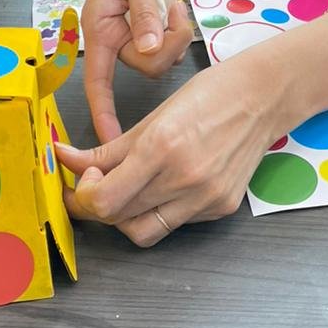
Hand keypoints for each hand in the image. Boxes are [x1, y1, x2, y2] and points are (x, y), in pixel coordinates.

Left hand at [58, 47, 284, 246]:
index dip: (82, 196)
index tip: (80, 179)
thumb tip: (64, 158)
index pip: (104, 199)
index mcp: (162, 147)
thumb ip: (106, 148)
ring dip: (124, 216)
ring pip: (143, 232)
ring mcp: (205, 199)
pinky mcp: (219, 209)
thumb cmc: (209, 95)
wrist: (263, 97)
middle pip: (118, 218)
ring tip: (125, 190)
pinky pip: (174, 224)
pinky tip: (162, 186)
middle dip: (96, 204)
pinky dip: (158, 211)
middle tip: (92, 185)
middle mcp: (184, 179)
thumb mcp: (152, 116)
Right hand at [82, 0, 195, 141]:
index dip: (102, 112)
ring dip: (177, 33)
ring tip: (173, 3)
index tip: (109, 142)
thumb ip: (144, 13)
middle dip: (167, 44)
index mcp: (101, 30)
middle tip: (173, 12)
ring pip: (163, 59)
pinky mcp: (153, 32)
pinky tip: (176, 6)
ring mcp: (135, 37)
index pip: (97, 81)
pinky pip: (173, 48)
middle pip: (146, 67)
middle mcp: (116, 39)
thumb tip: (149, 48)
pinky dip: (180, 29)